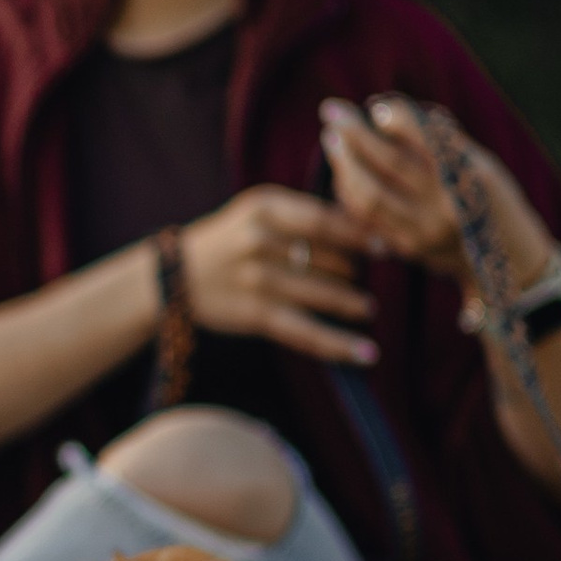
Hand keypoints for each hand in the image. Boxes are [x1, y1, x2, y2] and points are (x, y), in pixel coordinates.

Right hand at [181, 183, 374, 364]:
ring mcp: (257, 278)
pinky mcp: (255, 314)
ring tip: (368, 309)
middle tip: (377, 278)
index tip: (386, 244)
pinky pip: (306, 331)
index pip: (325, 219)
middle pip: (328, 257)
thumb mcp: (256, 212)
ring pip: (322, 294)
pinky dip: (339, 344)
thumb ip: (301, 213)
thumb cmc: (227, 240)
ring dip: (352, 304)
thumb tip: (362, 225)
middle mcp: (261, 240)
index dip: (361, 233)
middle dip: (356, 270)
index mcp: (265, 207)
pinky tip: (367, 353)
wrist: (173, 276)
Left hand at [320, 96, 550, 285]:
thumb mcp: (482, 165)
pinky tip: (343, 170)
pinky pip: (366, 218)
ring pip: (368, 197)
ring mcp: (423, 233)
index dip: (401, 122)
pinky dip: (349, 191)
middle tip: (333, 111)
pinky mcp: (406, 249)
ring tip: (331, 138)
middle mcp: (444, 209)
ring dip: (343, 165)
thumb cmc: (492, 199)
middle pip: (390, 166)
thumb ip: (441, 141)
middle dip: (356, 135)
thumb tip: (389, 110)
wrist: (508, 262)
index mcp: (468, 181)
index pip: (429, 144)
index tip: (377, 106)